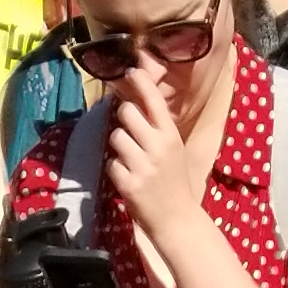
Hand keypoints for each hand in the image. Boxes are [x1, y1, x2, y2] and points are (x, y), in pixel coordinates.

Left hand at [104, 50, 230, 257]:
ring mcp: (143, 164)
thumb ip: (156, 129)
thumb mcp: (172, 148)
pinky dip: (116, 170)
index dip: (141, 83)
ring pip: (115, 137)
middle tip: (132, 132)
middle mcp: (158, 146)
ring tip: (133, 161)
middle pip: (127, 113)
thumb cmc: (173, 179)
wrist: (177, 217)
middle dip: (124, 119)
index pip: (154, 101)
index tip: (130, 70)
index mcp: (171, 135)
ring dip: (119, 147)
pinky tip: (130, 178)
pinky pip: (111, 163)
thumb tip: (132, 105)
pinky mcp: (128, 182)